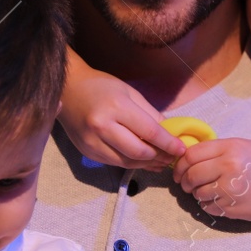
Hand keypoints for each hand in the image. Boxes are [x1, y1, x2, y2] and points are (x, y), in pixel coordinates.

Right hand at [60, 56, 186, 170]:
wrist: (68, 90)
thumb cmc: (102, 87)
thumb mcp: (130, 93)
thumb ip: (150, 114)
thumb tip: (170, 134)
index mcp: (116, 107)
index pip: (149, 132)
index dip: (168, 144)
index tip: (181, 149)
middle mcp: (102, 127)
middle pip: (139, 152)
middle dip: (159, 157)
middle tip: (172, 157)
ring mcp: (92, 142)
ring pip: (127, 162)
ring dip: (147, 164)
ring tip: (161, 161)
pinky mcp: (87, 152)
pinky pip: (115, 163)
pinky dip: (132, 163)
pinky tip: (143, 161)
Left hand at [172, 137, 250, 220]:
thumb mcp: (245, 147)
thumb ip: (218, 150)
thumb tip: (188, 158)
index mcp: (231, 148)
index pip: (191, 155)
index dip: (181, 163)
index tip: (180, 169)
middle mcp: (228, 168)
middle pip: (190, 175)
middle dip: (185, 180)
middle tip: (187, 183)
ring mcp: (230, 190)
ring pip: (197, 194)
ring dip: (199, 193)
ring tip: (212, 189)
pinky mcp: (233, 209)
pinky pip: (208, 207)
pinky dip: (210, 204)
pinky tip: (223, 199)